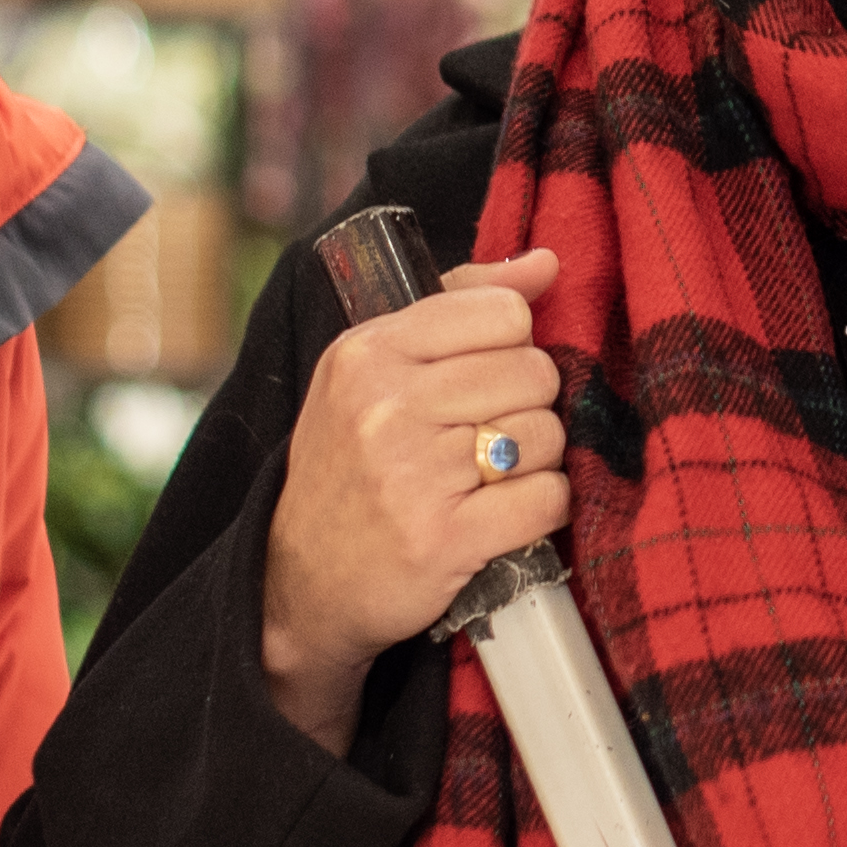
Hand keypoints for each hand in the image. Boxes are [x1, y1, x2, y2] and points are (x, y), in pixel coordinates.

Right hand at [261, 248, 571, 746]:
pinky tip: (504, 514)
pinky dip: (542, 508)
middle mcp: (386, 405)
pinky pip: (547, 498)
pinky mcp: (444, 539)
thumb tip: (546, 262)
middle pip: (534, 372)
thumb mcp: (374, 371)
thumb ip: (458, 304)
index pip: (503, 313)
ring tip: (490, 476)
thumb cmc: (348, 467)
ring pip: (546, 434)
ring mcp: (413, 475)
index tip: (483, 379)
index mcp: (368, 352)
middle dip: (528, 405)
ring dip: (536, 460)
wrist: (299, 584)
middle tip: (490, 435)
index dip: (512, 347)